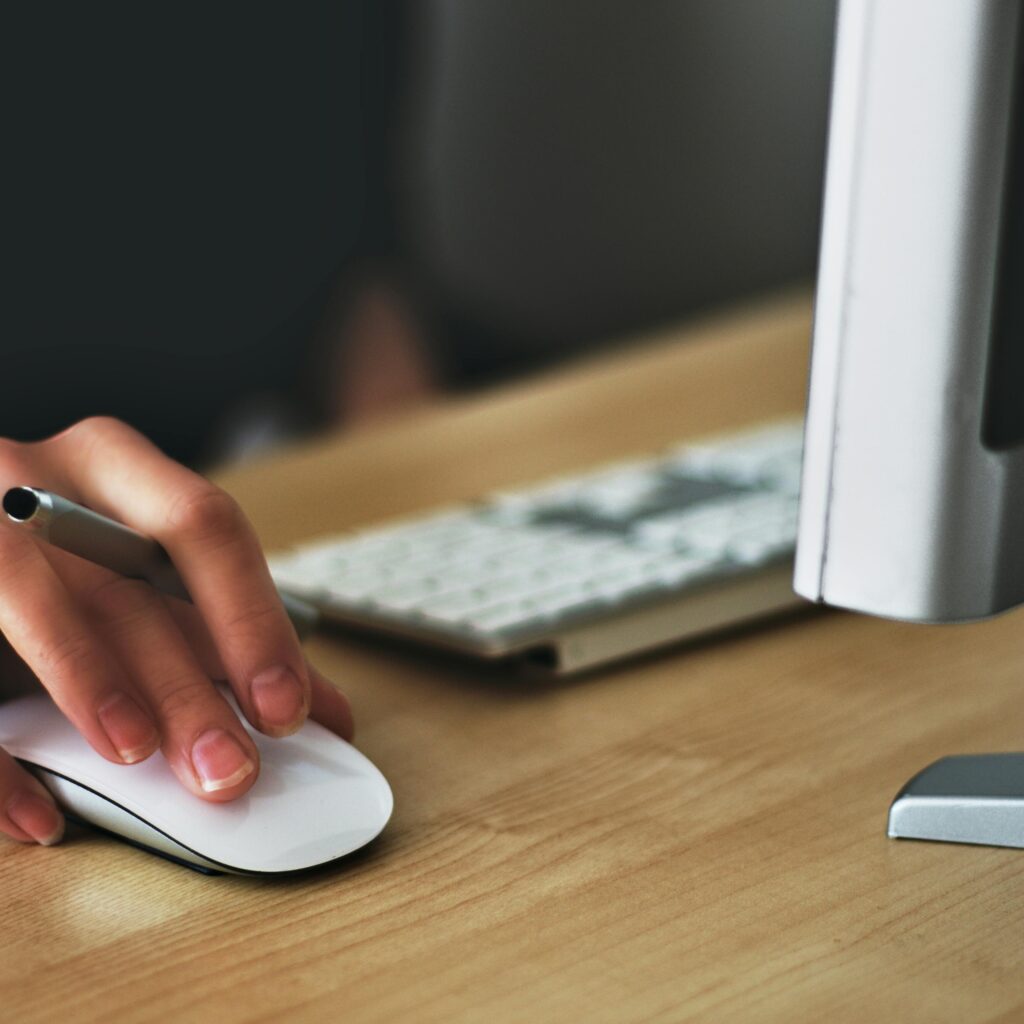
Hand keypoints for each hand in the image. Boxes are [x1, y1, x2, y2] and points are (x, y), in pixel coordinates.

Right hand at [0, 417, 352, 846]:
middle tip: (229, 769)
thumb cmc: (71, 554)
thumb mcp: (144, 572)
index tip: (285, 707)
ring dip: (94, 687)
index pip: (204, 526)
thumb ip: (230, 633)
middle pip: (125, 583)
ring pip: (33, 603)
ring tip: (139, 757)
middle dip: (185, 684)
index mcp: (117, 470)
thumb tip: (327, 712)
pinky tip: (39, 816)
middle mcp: (40, 483)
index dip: (250, 618)